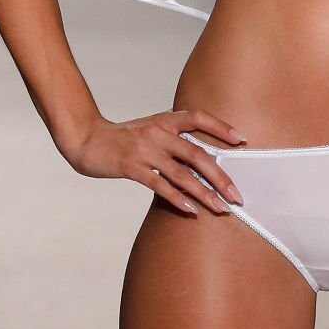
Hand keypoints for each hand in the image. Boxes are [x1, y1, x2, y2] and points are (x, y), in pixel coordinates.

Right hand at [59, 108, 246, 214]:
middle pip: (197, 154)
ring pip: (182, 174)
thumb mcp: (149, 129)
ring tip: (221, 209)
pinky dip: (177, 198)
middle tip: (237, 196)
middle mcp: (158, 132)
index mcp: (164, 120)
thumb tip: (201, 158)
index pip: (198, 118)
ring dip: (204, 193)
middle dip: (221, 177)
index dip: (221, 128)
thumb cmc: (121, 138)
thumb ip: (172, 139)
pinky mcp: (131, 166)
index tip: (242, 140)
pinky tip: (191, 210)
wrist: (86, 139)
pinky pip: (159, 185)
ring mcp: (145, 149)